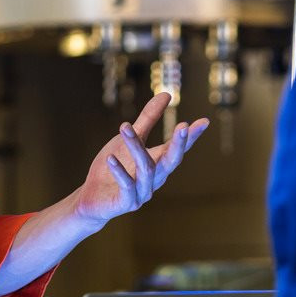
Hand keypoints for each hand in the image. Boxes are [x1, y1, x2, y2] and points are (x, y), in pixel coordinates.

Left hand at [74, 93, 208, 223]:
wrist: (91, 199)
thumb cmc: (115, 167)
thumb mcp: (129, 138)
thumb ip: (148, 119)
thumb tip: (167, 94)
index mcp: (159, 162)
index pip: (177, 148)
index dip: (190, 137)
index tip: (204, 121)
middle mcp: (155, 178)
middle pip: (172, 161)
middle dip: (178, 144)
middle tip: (183, 125)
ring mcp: (143, 192)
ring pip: (146, 169)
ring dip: (136, 147)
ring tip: (124, 126)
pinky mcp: (126, 202)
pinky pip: (127, 186)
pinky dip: (120, 172)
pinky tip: (111, 158)